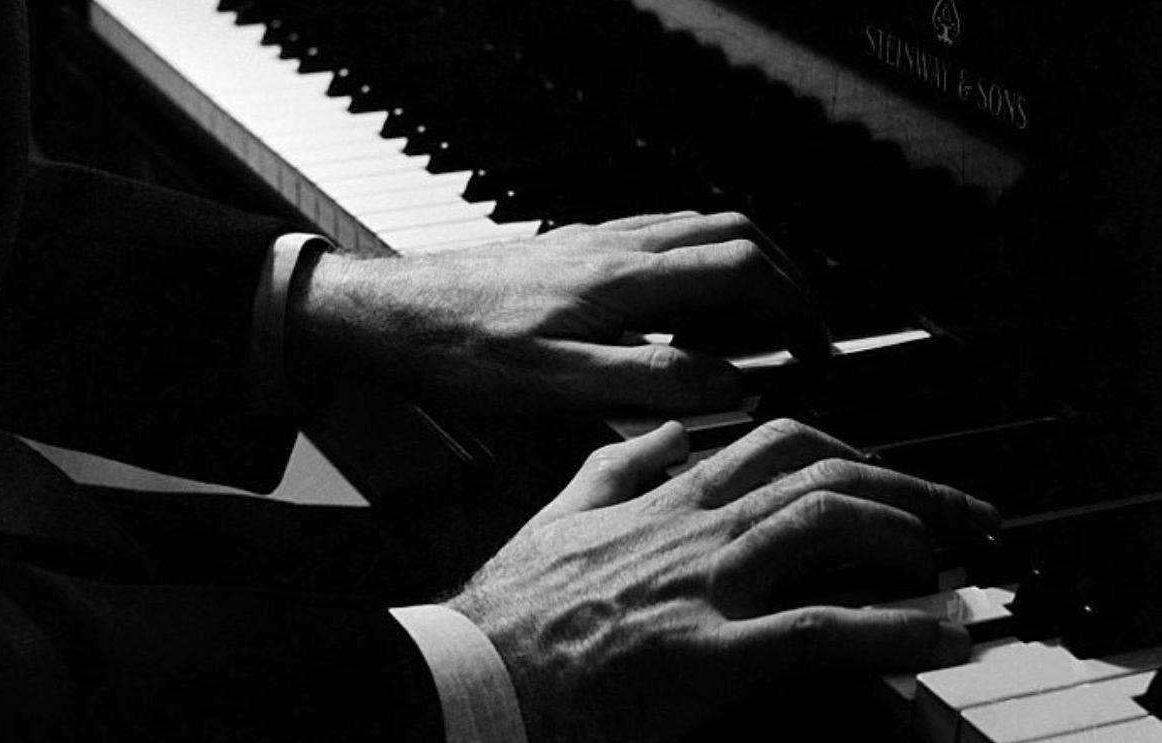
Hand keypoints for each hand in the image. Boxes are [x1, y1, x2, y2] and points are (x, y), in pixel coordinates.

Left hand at [286, 212, 828, 412]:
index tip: (816, 349)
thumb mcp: (556, 386)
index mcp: (624, 277)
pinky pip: (658, 237)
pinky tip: (680, 308)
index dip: (794, 309)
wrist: (391, 315)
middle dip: (784, 280)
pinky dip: (696, 265)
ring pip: (698, 229)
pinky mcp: (573, 248)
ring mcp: (595, 240)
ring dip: (743, 268)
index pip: (744, 269)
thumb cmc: (460, 349)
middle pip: (734, 234)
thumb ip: (650, 381)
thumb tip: (729, 381)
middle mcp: (617, 245)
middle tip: (799, 333)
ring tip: (750, 328)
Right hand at [447, 418, 998, 742]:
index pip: (775, 443)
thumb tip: (663, 435)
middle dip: (905, 485)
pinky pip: (819, 630)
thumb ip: (617, 468)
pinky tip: (939, 631)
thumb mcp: (560, 513)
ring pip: (825, 524)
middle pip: (821, 474)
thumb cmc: (513, 609)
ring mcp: (704, 586)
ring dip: (908, 532)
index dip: (846, 449)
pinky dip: (893, 627)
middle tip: (957, 510)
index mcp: (664, 496)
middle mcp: (695, 528)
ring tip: (955, 552)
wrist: (474, 673)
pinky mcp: (708, 655)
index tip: (882, 473)